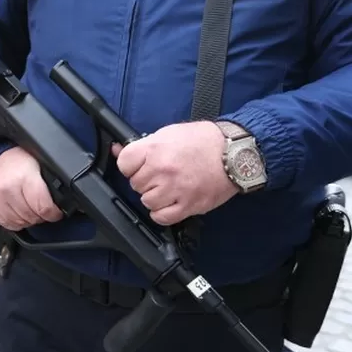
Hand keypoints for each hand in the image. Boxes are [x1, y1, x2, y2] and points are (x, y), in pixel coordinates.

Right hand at [0, 147, 62, 231]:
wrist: (1, 154)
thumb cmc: (22, 159)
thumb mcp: (42, 167)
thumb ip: (52, 185)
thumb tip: (63, 202)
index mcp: (24, 177)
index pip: (43, 208)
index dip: (53, 213)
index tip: (55, 212)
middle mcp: (7, 188)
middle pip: (31, 217)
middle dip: (41, 216)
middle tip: (42, 208)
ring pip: (18, 222)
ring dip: (28, 220)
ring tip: (31, 209)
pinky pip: (4, 223)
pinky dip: (14, 222)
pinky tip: (19, 213)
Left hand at [111, 121, 238, 225]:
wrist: (234, 152)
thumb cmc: (204, 140)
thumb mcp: (169, 133)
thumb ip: (143, 144)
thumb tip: (117, 150)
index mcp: (155, 149)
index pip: (124, 164)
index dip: (130, 165)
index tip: (139, 165)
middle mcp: (162, 170)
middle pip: (135, 184)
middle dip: (145, 180)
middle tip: (160, 174)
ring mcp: (175, 189)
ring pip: (147, 201)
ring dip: (155, 196)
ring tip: (168, 187)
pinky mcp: (188, 205)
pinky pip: (162, 217)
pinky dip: (162, 212)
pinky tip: (170, 202)